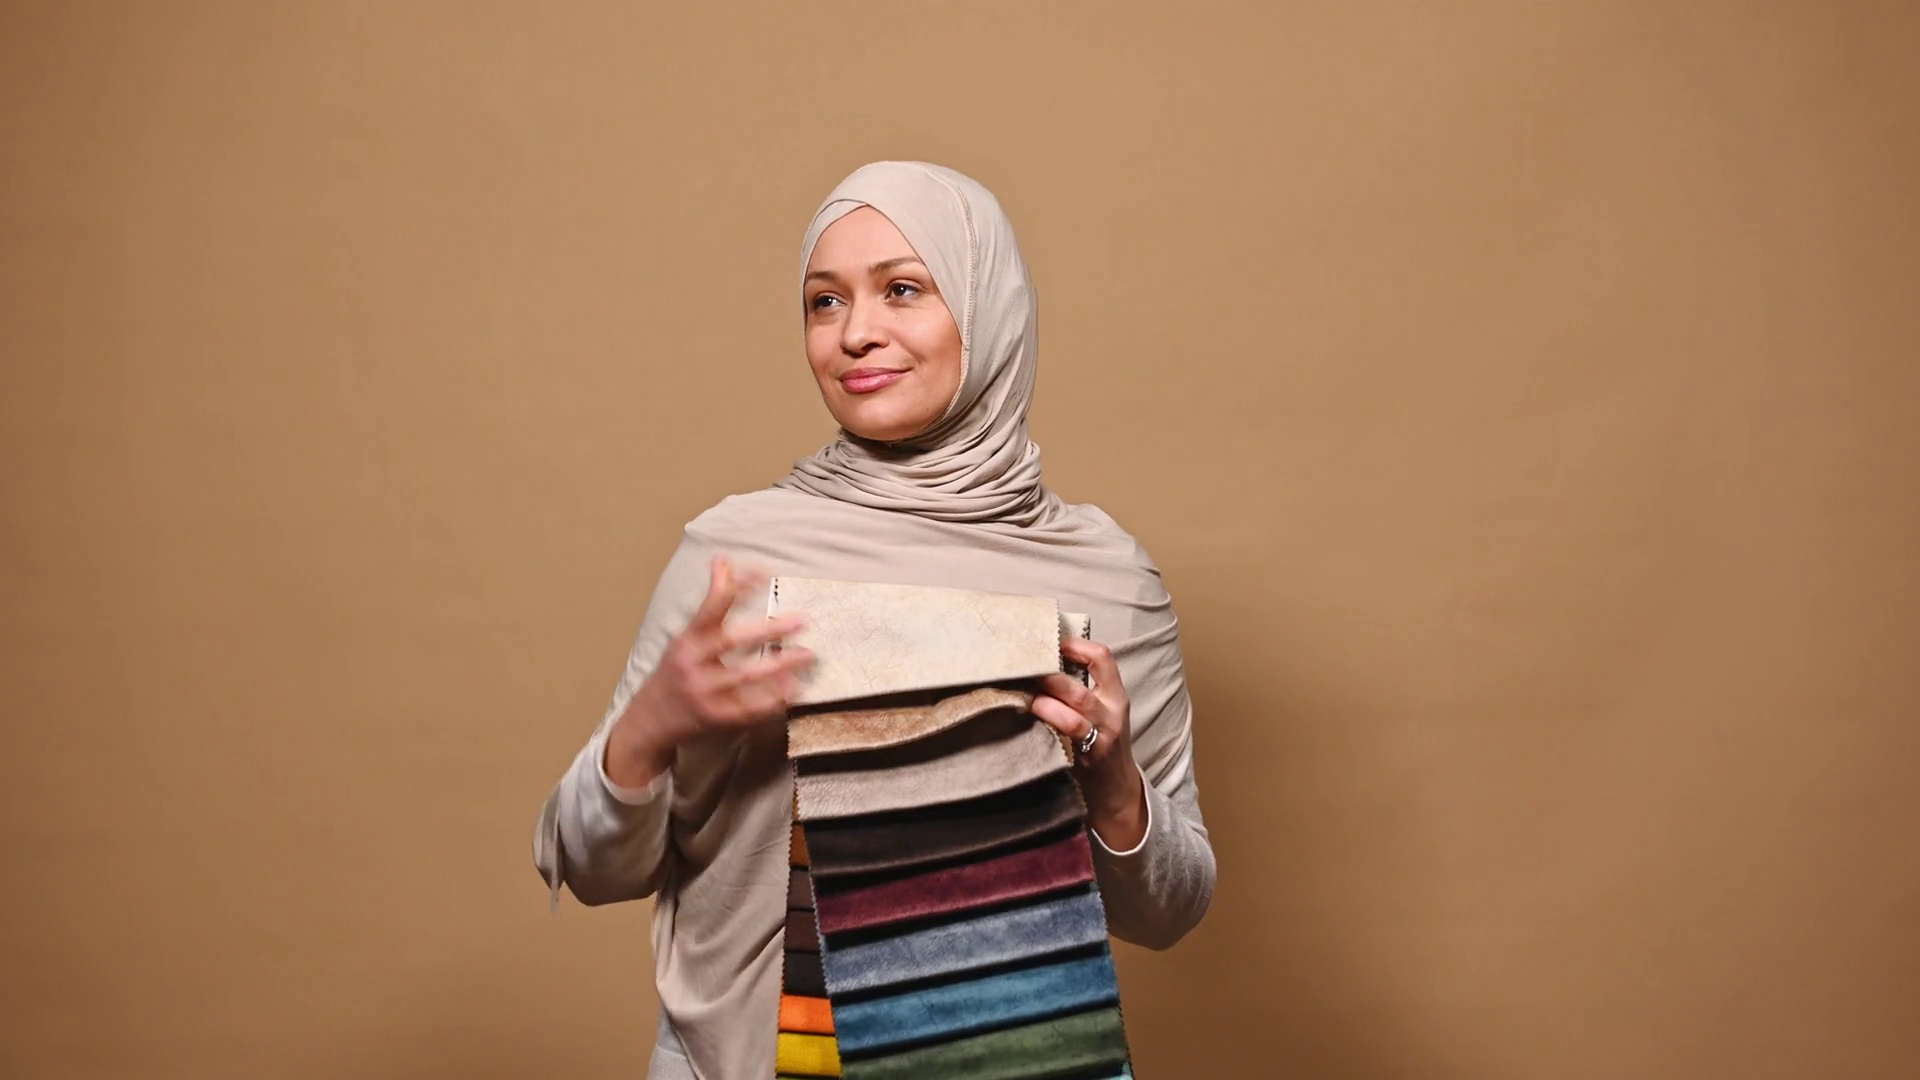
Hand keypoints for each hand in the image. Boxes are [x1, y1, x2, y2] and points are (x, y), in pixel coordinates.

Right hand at [604, 557, 813, 787]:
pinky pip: (747, 709)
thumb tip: (723, 559)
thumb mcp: (687, 635)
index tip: (764, 573)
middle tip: (801, 620)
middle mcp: (692, 663)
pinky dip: (772, 700)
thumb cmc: (675, 670)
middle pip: (731, 642)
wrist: (649, 722)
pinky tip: (794, 690)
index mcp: (687, 639)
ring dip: (779, 666)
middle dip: (768, 630)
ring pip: (744, 676)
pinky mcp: (714, 718)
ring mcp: (702, 692)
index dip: (736, 589)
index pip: (710, 608)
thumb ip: (710, 601)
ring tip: (807, 654)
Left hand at [1031, 638, 1147, 850]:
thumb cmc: (1102, 743)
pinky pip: (1064, 740)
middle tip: (1020, 669)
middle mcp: (1111, 715)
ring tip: (1023, 696)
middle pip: (1078, 689)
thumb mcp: (1103, 711)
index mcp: (1116, 696)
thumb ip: (1083, 686)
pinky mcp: (1086, 761)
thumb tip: (1043, 659)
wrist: (1117, 789)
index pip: (1102, 659)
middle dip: (1047, 678)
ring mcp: (1098, 740)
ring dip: (1043, 703)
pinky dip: (1045, 727)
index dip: (1076, 645)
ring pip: (1071, 716)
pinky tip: (1025, 719)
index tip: (1050, 643)